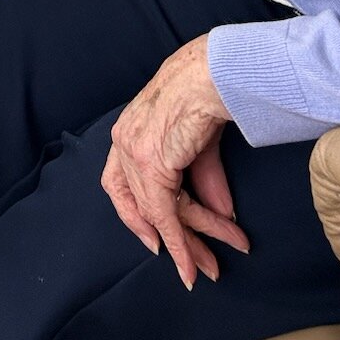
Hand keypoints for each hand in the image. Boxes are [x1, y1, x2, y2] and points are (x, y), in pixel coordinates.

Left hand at [101, 37, 247, 289]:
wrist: (212, 72)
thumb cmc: (206, 90)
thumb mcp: (200, 141)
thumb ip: (205, 178)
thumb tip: (220, 213)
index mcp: (129, 130)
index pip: (118, 183)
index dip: (135, 215)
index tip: (154, 242)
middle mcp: (123, 141)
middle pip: (140, 205)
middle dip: (171, 240)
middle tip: (194, 268)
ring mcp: (133, 151)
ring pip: (159, 213)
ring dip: (190, 243)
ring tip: (215, 265)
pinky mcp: (152, 162)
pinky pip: (165, 214)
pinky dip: (180, 242)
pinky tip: (193, 262)